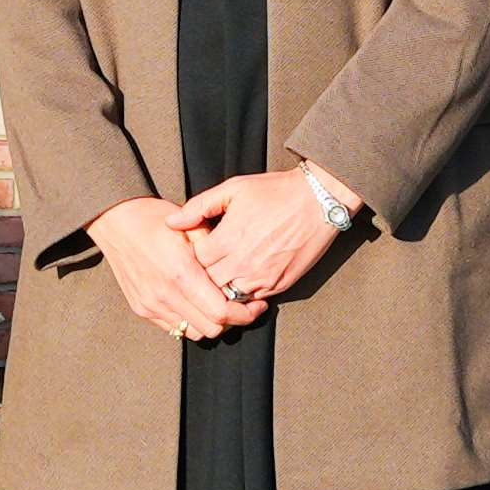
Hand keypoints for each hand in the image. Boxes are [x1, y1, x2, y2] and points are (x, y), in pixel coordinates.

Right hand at [87, 197, 250, 343]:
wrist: (116, 221)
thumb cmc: (155, 219)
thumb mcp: (191, 226)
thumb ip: (216, 252)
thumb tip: (240, 272)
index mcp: (181, 272)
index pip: (221, 312)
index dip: (244, 314)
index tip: (256, 306)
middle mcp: (165, 294)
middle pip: (211, 328)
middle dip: (232, 321)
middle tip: (242, 306)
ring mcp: (151, 304)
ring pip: (193, 332)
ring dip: (210, 323)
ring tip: (218, 306)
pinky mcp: (142, 308)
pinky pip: (174, 327)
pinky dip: (190, 320)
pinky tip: (196, 304)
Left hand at [178, 167, 346, 312]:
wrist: (318, 202)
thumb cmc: (275, 192)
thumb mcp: (234, 189)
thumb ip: (199, 206)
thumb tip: (172, 222)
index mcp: (228, 238)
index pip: (194, 262)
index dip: (191, 257)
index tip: (194, 249)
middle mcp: (243, 263)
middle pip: (208, 283)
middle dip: (202, 276)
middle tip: (204, 266)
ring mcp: (262, 277)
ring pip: (228, 297)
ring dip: (221, 288)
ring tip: (221, 275)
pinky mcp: (278, 285)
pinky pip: (251, 300)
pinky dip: (243, 293)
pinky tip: (241, 279)